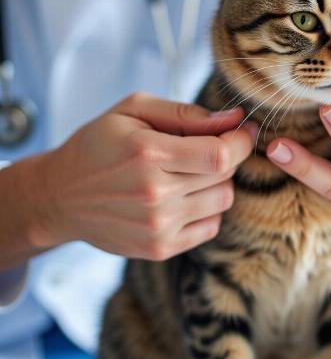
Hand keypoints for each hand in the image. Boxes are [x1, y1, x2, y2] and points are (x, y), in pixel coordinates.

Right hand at [30, 94, 254, 259]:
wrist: (60, 197)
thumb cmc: (99, 144)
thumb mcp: (134, 110)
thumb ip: (187, 113)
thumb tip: (235, 118)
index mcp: (148, 154)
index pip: (221, 154)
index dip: (241, 140)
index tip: (243, 130)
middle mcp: (155, 194)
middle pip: (225, 175)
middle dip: (226, 155)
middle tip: (206, 146)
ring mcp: (158, 226)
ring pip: (224, 199)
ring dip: (217, 182)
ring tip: (190, 172)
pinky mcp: (160, 248)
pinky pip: (211, 226)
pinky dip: (207, 208)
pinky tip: (184, 196)